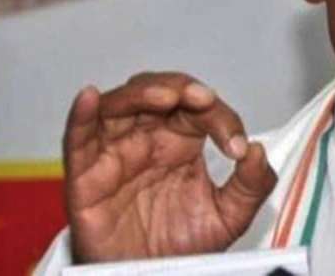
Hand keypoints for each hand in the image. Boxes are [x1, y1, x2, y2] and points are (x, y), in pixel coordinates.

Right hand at [63, 72, 275, 262]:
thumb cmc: (181, 245)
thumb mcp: (229, 216)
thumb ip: (251, 185)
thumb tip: (257, 151)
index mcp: (183, 140)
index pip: (201, 110)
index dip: (222, 118)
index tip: (237, 146)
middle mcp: (148, 138)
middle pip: (159, 92)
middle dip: (182, 89)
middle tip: (203, 99)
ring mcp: (115, 151)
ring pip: (121, 104)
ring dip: (143, 93)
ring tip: (167, 97)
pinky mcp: (85, 175)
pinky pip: (77, 138)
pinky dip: (81, 114)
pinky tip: (90, 97)